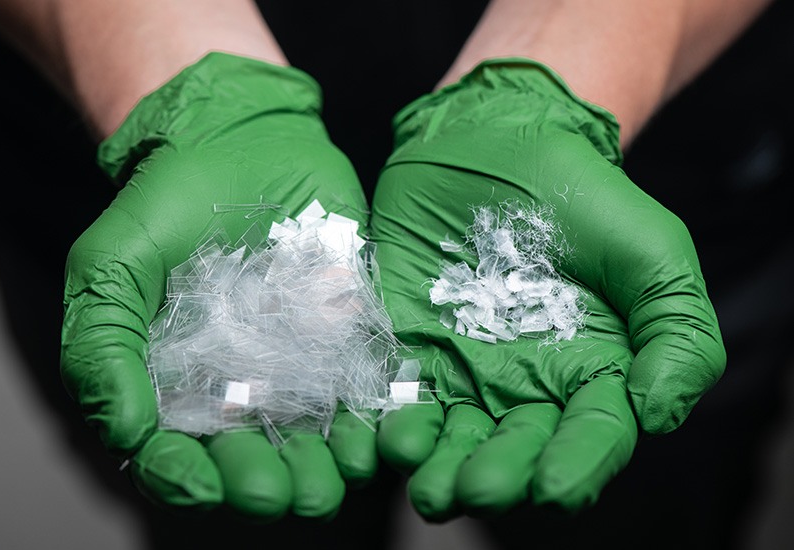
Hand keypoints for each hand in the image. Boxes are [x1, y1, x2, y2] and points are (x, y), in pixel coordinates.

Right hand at [61, 52, 374, 519]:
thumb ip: (104, 345)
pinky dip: (375, 418)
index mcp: (174, 384)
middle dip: (265, 486)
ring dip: (326, 468)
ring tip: (336, 476)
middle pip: (252, 461)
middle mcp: (239, 388)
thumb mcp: (112, 264)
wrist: (240, 140)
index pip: (175, 457)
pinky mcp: (349, 335)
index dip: (185, 480)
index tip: (203, 483)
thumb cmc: (166, 202)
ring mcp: (299, 365)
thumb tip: (122, 430)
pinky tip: (379, 434)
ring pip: (315, 440)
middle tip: (278, 492)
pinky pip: (366, 388)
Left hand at [370, 59, 724, 519]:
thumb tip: (656, 415)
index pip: (590, 438)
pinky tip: (376, 439)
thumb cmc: (585, 198)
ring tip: (423, 478)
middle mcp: (522, 385)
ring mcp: (459, 367)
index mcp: (590, 374)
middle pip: (510, 449)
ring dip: (433, 463)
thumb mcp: (653, 254)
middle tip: (474, 491)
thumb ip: (676, 336)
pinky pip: (389, 391)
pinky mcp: (403, 342)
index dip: (577, 467)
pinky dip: (378, 422)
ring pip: (447, 434)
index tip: (554, 489)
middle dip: (494, 476)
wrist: (499, 141)